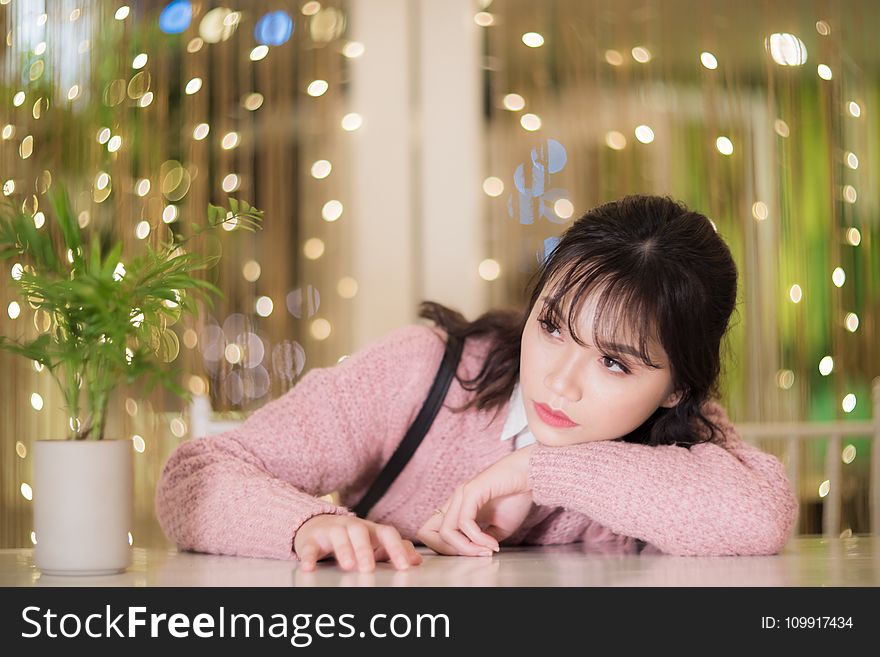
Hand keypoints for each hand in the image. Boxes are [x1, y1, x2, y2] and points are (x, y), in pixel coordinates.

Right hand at [294, 514, 422, 572]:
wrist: (318, 525)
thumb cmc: (352, 537)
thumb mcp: (375, 541)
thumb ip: (396, 549)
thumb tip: (417, 560)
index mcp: (371, 529)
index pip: (387, 533)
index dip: (396, 548)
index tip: (404, 566)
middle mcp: (352, 526)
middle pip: (360, 531)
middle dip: (365, 549)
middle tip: (368, 569)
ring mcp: (331, 530)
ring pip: (338, 535)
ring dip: (344, 549)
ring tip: (348, 566)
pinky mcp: (311, 539)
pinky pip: (309, 546)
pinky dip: (308, 556)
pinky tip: (309, 568)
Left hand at [417, 444, 535, 555]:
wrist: (530, 476)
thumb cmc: (516, 497)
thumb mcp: (498, 527)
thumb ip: (484, 540)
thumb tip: (479, 553)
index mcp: (457, 507)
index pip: (431, 531)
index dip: (445, 549)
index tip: (471, 554)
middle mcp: (455, 500)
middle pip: (428, 533)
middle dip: (450, 551)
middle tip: (476, 555)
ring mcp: (461, 494)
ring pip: (446, 531)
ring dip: (467, 548)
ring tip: (487, 550)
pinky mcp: (471, 491)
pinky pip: (465, 523)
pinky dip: (478, 538)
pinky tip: (492, 543)